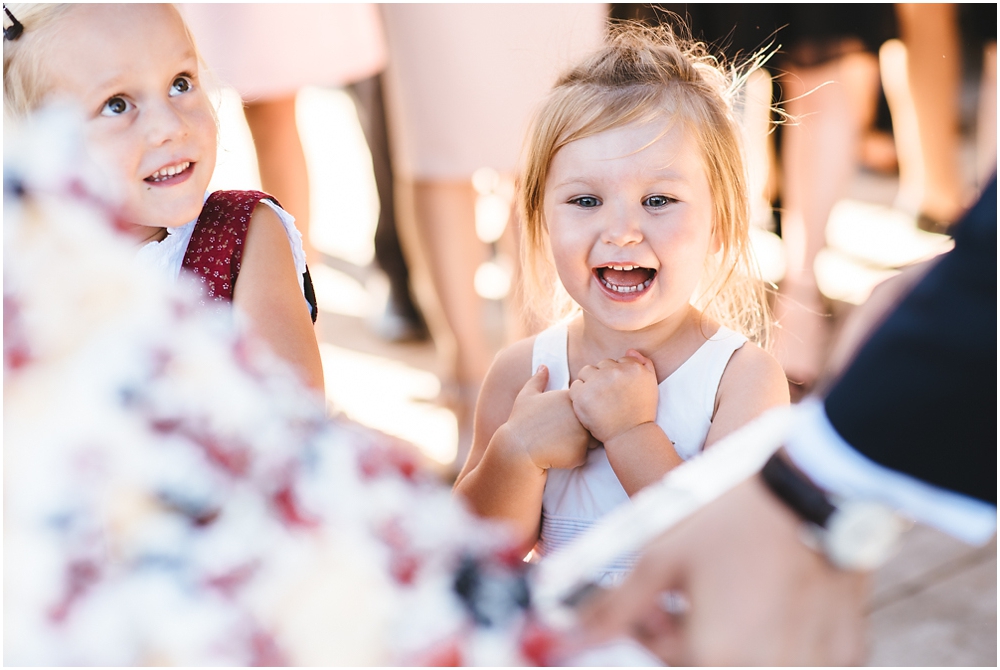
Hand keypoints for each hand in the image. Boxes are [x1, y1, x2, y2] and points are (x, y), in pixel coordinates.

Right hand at [506, 365, 592, 470]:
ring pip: (591, 440)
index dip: (574, 412)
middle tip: (558, 432)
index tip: (558, 418)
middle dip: (581, 427)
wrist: (517, 449)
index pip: (586, 403)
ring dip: (580, 442)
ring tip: (559, 442)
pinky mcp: (580, 453)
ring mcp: (582, 434)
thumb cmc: (521, 421)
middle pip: (592, 421)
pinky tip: (557, 453)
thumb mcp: (526, 396)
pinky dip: (573, 457)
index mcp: (571, 397)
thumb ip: (538, 379)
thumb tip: (544, 366)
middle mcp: (580, 414)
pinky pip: (583, 456)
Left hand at [569, 350, 658, 443]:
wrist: (629, 436)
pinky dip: (578, 395)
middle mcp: (616, 371)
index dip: (617, 377)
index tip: (619, 391)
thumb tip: (629, 350)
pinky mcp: (583, 395)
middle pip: (601, 365)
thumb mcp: (650, 384)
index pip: (618, 361)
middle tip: (608, 397)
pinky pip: (575, 386)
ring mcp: (598, 382)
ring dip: (589, 383)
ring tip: (598, 400)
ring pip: (586, 371)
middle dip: (603, 378)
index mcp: (633, 368)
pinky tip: (589, 406)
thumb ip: (643, 364)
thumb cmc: (640, 412)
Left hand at [581, 477, 869, 665]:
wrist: (815, 492)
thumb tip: (570, 636)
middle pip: (705, 663)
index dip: (649, 628)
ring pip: (748, 660)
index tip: (652, 602)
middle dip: (687, 634)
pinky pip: (797, 658)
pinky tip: (776, 595)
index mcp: (716, 655)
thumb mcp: (662, 559)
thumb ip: (615, 608)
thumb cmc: (733, 521)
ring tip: (734, 588)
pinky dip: (779, 636)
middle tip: (689, 593)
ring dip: (731, 635)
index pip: (661, 661)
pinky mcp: (844, 656)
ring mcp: (810, 667)